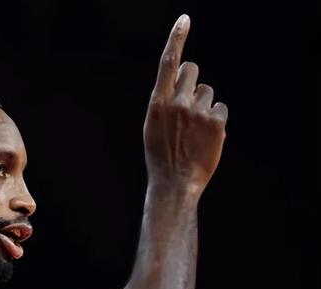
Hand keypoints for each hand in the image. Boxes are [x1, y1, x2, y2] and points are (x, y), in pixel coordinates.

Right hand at [143, 14, 227, 194]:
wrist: (174, 182)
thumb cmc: (161, 153)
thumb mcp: (153, 125)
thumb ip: (166, 98)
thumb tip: (186, 75)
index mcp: (157, 102)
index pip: (168, 62)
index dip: (177, 38)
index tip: (185, 20)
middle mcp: (177, 102)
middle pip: (191, 69)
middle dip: (192, 79)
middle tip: (188, 100)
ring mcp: (198, 112)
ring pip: (208, 91)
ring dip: (204, 104)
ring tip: (194, 129)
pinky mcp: (216, 122)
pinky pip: (220, 108)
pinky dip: (215, 120)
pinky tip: (206, 137)